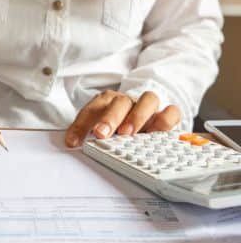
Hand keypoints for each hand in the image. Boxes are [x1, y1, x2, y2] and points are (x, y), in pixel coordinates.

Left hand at [65, 90, 180, 147]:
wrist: (140, 111)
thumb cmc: (115, 121)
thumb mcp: (96, 125)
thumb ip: (84, 132)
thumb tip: (71, 142)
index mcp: (106, 101)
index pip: (91, 109)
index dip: (81, 125)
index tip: (73, 142)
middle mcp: (127, 101)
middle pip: (120, 102)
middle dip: (110, 118)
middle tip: (102, 134)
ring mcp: (147, 106)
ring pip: (148, 99)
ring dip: (137, 116)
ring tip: (129, 134)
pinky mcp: (166, 114)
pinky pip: (171, 111)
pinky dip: (165, 120)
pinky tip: (156, 134)